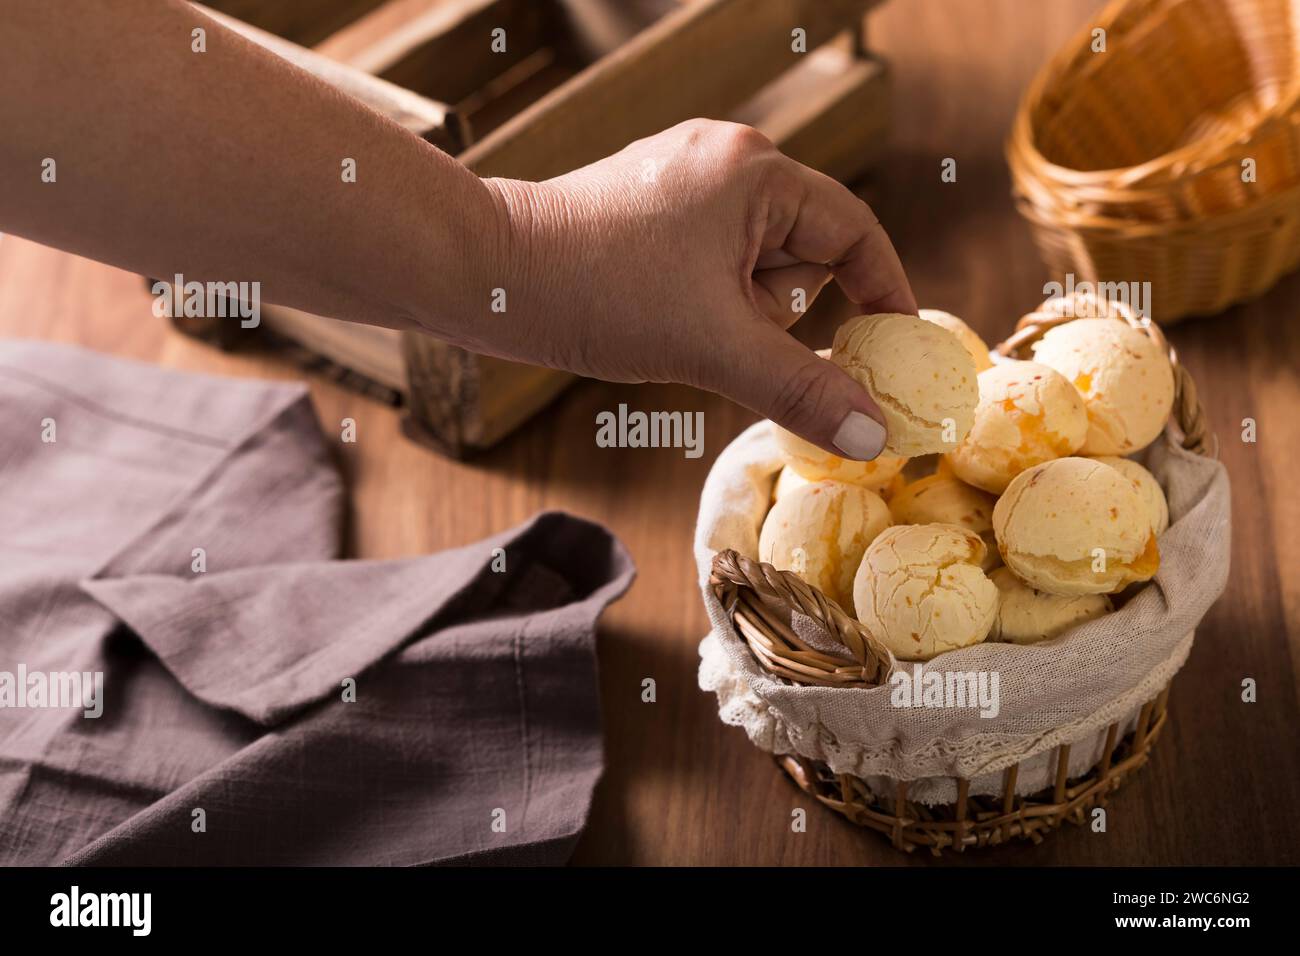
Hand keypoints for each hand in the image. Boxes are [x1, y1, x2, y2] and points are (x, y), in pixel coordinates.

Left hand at [476, 119, 915, 459]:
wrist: (487, 276)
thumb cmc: (599, 292)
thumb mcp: (714, 347)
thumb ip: (801, 389)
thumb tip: (873, 435)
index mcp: (755, 171)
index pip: (854, 232)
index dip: (882, 294)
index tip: (893, 352)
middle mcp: (725, 161)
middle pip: (802, 252)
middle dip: (777, 312)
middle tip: (735, 342)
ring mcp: (682, 182)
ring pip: (752, 266)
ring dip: (736, 315)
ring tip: (680, 328)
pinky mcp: (648, 209)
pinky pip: (710, 265)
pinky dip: (704, 305)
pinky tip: (660, 320)